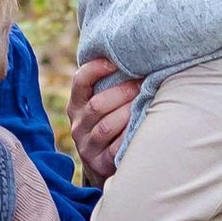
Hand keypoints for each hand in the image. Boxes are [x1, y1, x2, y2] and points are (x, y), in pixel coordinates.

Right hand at [68, 57, 138, 187]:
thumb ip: (108, 85)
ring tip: (146, 103)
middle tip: (142, 84)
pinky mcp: (99, 163)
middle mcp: (78, 125)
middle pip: (97, 105)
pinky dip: (130, 136)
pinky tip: (144, 128)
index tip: (115, 62)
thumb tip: (136, 55)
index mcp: (76, 105)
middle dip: (122, 93)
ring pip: (106, 127)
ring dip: (128, 113)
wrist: (102, 165)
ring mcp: (87, 146)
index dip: (95, 69)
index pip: (80, 82)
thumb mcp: (102, 105)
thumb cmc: (109, 123)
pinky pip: (116, 148)